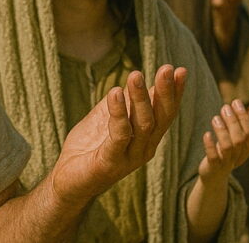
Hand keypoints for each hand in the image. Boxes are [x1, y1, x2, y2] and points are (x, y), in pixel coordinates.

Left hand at [50, 65, 185, 202]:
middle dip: (165, 92)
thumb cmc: (89, 147)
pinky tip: (115, 93)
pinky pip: (119, 135)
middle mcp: (144, 148)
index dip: (174, 92)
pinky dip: (118, 113)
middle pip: (160, 117)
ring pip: (143, 124)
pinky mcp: (111, 162)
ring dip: (140, 98)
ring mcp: (130, 157)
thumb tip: (139, 80)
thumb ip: (124, 104)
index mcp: (147, 138)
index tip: (180, 70)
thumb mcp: (108, 119)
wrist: (67, 180)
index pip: (165, 113)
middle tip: (168, 69)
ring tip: (136, 75)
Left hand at [199, 99, 248, 184]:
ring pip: (228, 147)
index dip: (244, 117)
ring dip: (222, 131)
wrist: (214, 176)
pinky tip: (206, 134)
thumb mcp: (237, 138)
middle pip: (240, 139)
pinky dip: (210, 145)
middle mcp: (239, 156)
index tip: (236, 102)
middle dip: (233, 122)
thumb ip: (246, 123)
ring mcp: (226, 162)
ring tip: (215, 118)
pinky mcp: (213, 166)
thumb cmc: (226, 153)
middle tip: (224, 107)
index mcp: (247, 149)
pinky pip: (213, 156)